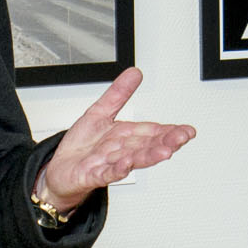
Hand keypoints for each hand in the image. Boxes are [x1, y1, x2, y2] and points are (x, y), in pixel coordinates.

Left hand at [38, 67, 195, 211]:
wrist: (59, 170)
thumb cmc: (81, 147)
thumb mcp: (99, 112)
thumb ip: (119, 94)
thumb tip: (135, 73)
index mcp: (126, 136)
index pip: (152, 132)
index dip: (170, 131)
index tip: (187, 130)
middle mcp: (120, 151)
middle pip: (146, 146)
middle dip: (165, 143)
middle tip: (182, 138)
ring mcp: (108, 164)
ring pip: (132, 160)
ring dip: (148, 157)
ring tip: (164, 152)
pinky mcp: (92, 175)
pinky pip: (106, 173)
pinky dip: (117, 170)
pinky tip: (126, 165)